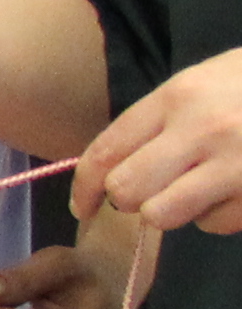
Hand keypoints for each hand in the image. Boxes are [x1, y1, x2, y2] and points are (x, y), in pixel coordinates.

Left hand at [79, 44, 241, 234]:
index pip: (106, 151)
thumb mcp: (203, 83)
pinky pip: (215, 224)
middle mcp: (203, 130)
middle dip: (128, 200)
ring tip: (196, 191)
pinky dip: (218, 216)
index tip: (82, 206)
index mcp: (178, 97)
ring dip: (172, 211)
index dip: (84, 188)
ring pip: (163, 215)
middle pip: (126, 191)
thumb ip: (158, 122)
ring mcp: (237, 165)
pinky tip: (235, 191)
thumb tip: (108, 169)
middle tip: (149, 192)